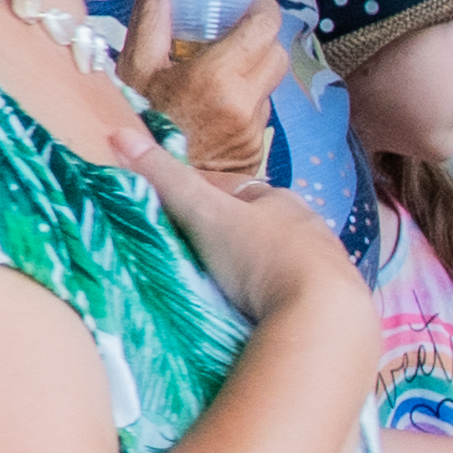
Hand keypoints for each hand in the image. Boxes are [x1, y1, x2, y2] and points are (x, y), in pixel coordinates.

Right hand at [115, 116, 358, 328]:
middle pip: (260, 225)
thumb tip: (119, 134)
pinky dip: (275, 300)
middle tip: (195, 253)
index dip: (200, 195)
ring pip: (281, 260)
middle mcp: (309, 228)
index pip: (233, 189)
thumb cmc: (263, 257)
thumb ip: (168, 180)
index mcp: (280, 199)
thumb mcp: (207, 214)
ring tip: (224, 288)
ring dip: (255, 269)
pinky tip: (259, 314)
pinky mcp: (333, 306)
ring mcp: (326, 269)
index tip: (174, 208)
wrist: (324, 318)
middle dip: (231, 234)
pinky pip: (295, 296)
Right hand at [122, 0, 287, 184]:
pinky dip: (245, 103)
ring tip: (218, 74)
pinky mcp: (254, 150)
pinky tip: (215, 107)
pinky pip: (260, 114)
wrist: (143, 187)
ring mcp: (253, 129)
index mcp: (216, 77)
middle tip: (237, 33)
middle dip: (262, 39)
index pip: (265, 28)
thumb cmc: (134, 124)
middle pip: (277, 54)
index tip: (253, 2)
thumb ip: (150, 17)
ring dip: (252, 73)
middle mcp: (244, 103)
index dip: (264, 9)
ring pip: (270, 85)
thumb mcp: (135, 67)